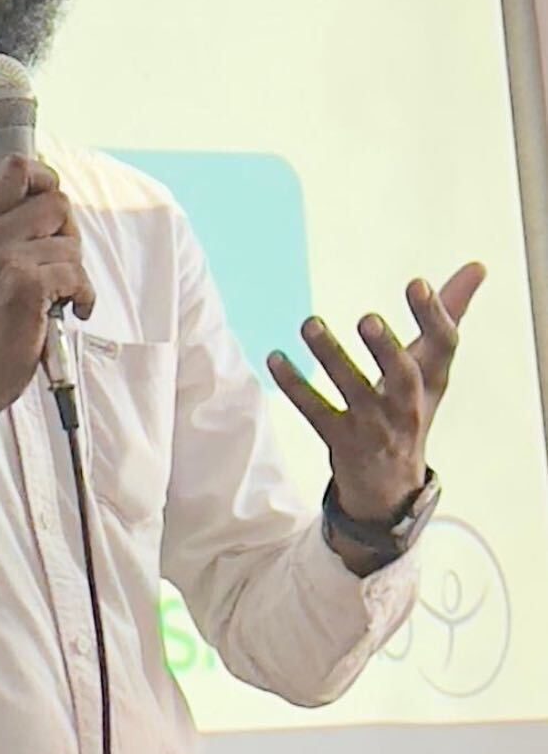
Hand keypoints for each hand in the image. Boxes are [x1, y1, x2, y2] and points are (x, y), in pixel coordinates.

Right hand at [0, 155, 94, 416]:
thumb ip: (5, 227)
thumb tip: (46, 194)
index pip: (17, 167)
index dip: (46, 179)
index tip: (53, 211)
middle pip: (57, 201)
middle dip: (70, 234)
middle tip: (60, 264)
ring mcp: (5, 258)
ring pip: (71, 243)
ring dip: (76, 273)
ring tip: (59, 295)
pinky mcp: (26, 286)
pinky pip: (77, 275)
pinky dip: (83, 296)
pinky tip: (72, 310)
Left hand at [267, 261, 485, 523]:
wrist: (391, 489)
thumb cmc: (409, 407)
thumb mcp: (433, 367)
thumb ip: (449, 314)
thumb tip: (478, 265)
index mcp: (432, 380)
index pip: (444, 346)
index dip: (433, 315)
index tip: (417, 283)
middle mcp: (407, 405)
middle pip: (404, 376)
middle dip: (386, 348)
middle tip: (366, 319)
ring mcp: (374, 427)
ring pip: (354, 392)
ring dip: (331, 357)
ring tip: (310, 324)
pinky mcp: (341, 441)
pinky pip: (316, 412)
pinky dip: (295, 385)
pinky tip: (274, 357)